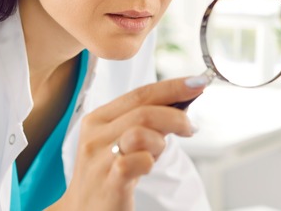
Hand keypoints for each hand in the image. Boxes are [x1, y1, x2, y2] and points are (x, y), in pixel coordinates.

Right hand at [47, 75, 208, 210]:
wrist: (83, 210)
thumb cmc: (108, 174)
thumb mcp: (120, 142)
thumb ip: (145, 122)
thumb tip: (181, 102)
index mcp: (98, 119)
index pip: (140, 93)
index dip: (172, 86)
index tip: (197, 82)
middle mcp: (95, 135)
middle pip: (144, 111)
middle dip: (176, 116)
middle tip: (190, 128)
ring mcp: (99, 159)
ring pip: (140, 132)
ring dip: (160, 142)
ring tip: (158, 154)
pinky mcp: (108, 182)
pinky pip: (137, 161)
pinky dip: (150, 162)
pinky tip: (147, 168)